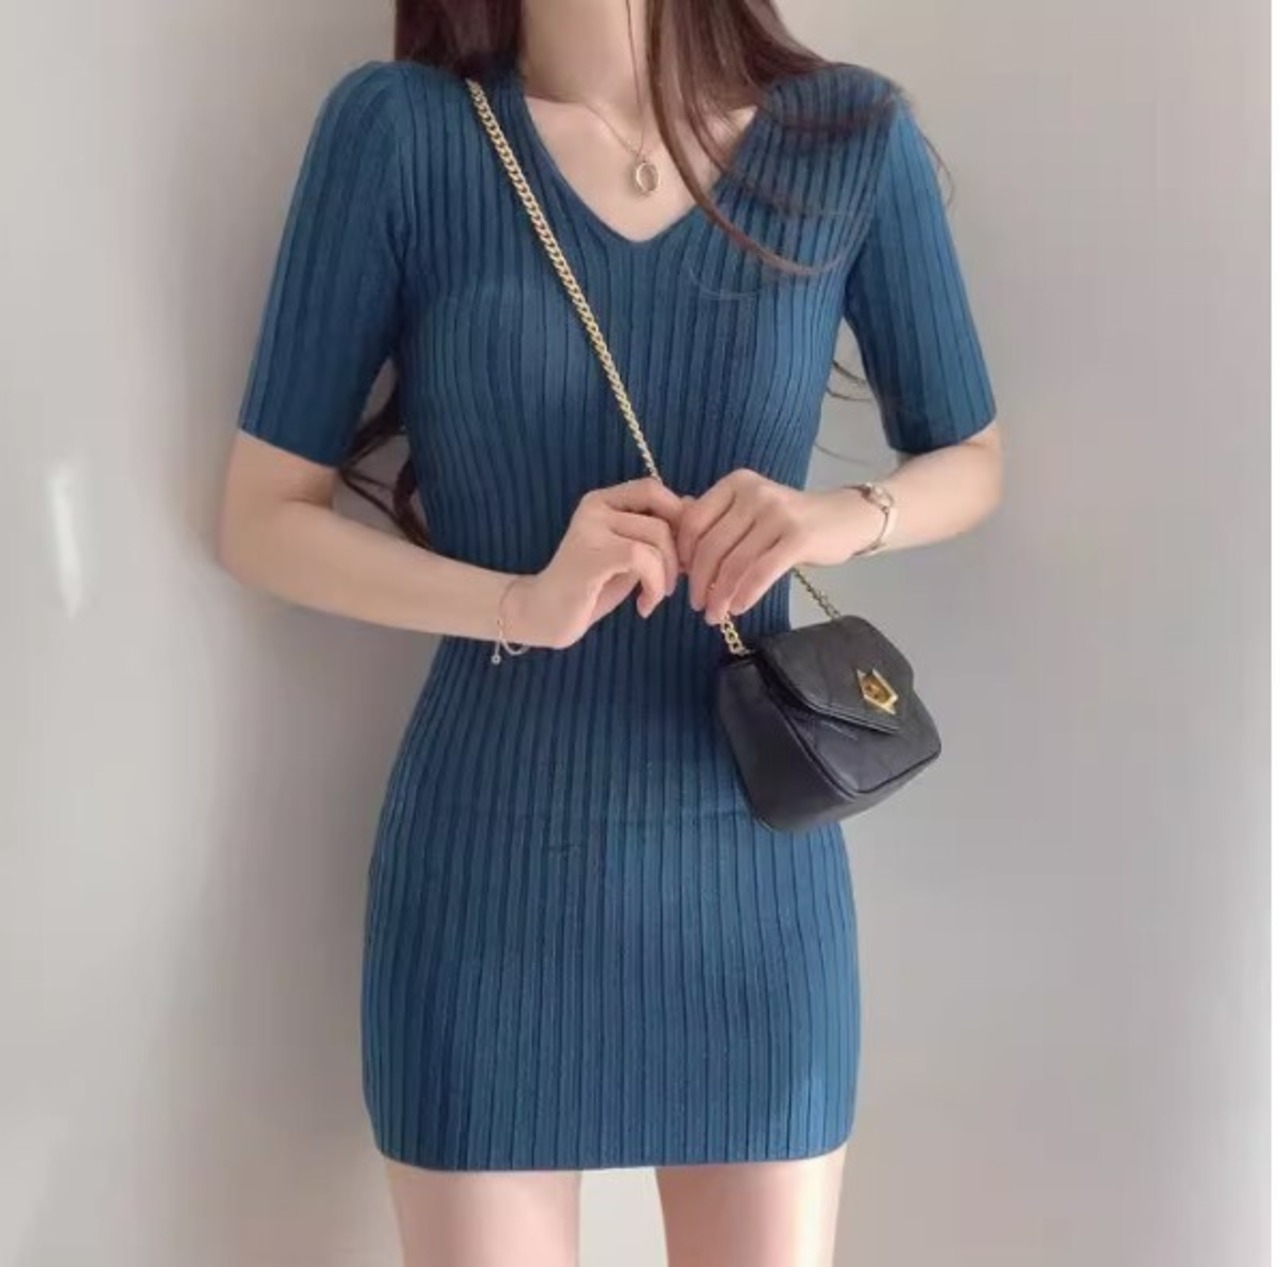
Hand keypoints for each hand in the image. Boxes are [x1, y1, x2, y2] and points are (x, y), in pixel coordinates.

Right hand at [507, 476, 683, 647]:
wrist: (545, 617)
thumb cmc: (591, 589)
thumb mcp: (632, 556)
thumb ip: (656, 533)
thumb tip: (693, 507)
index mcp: (604, 500)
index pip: (654, 490)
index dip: (679, 521)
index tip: (680, 558)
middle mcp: (595, 506)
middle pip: (663, 516)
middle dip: (678, 555)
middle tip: (670, 584)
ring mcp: (590, 528)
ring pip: (657, 537)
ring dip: (666, 576)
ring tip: (653, 598)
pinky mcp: (591, 555)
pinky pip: (642, 558)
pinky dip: (654, 585)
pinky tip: (643, 606)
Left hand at [676, 471, 879, 625]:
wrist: (844, 518)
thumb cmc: (789, 521)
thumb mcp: (750, 512)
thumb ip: (716, 522)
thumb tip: (674, 548)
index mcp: (736, 484)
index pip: (694, 521)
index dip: (683, 554)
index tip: (683, 579)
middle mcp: (754, 493)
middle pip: (711, 545)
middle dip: (700, 582)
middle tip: (699, 606)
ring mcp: (778, 514)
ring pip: (735, 563)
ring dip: (721, 595)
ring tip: (716, 615)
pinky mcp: (798, 537)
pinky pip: (761, 572)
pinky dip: (746, 594)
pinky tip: (739, 608)